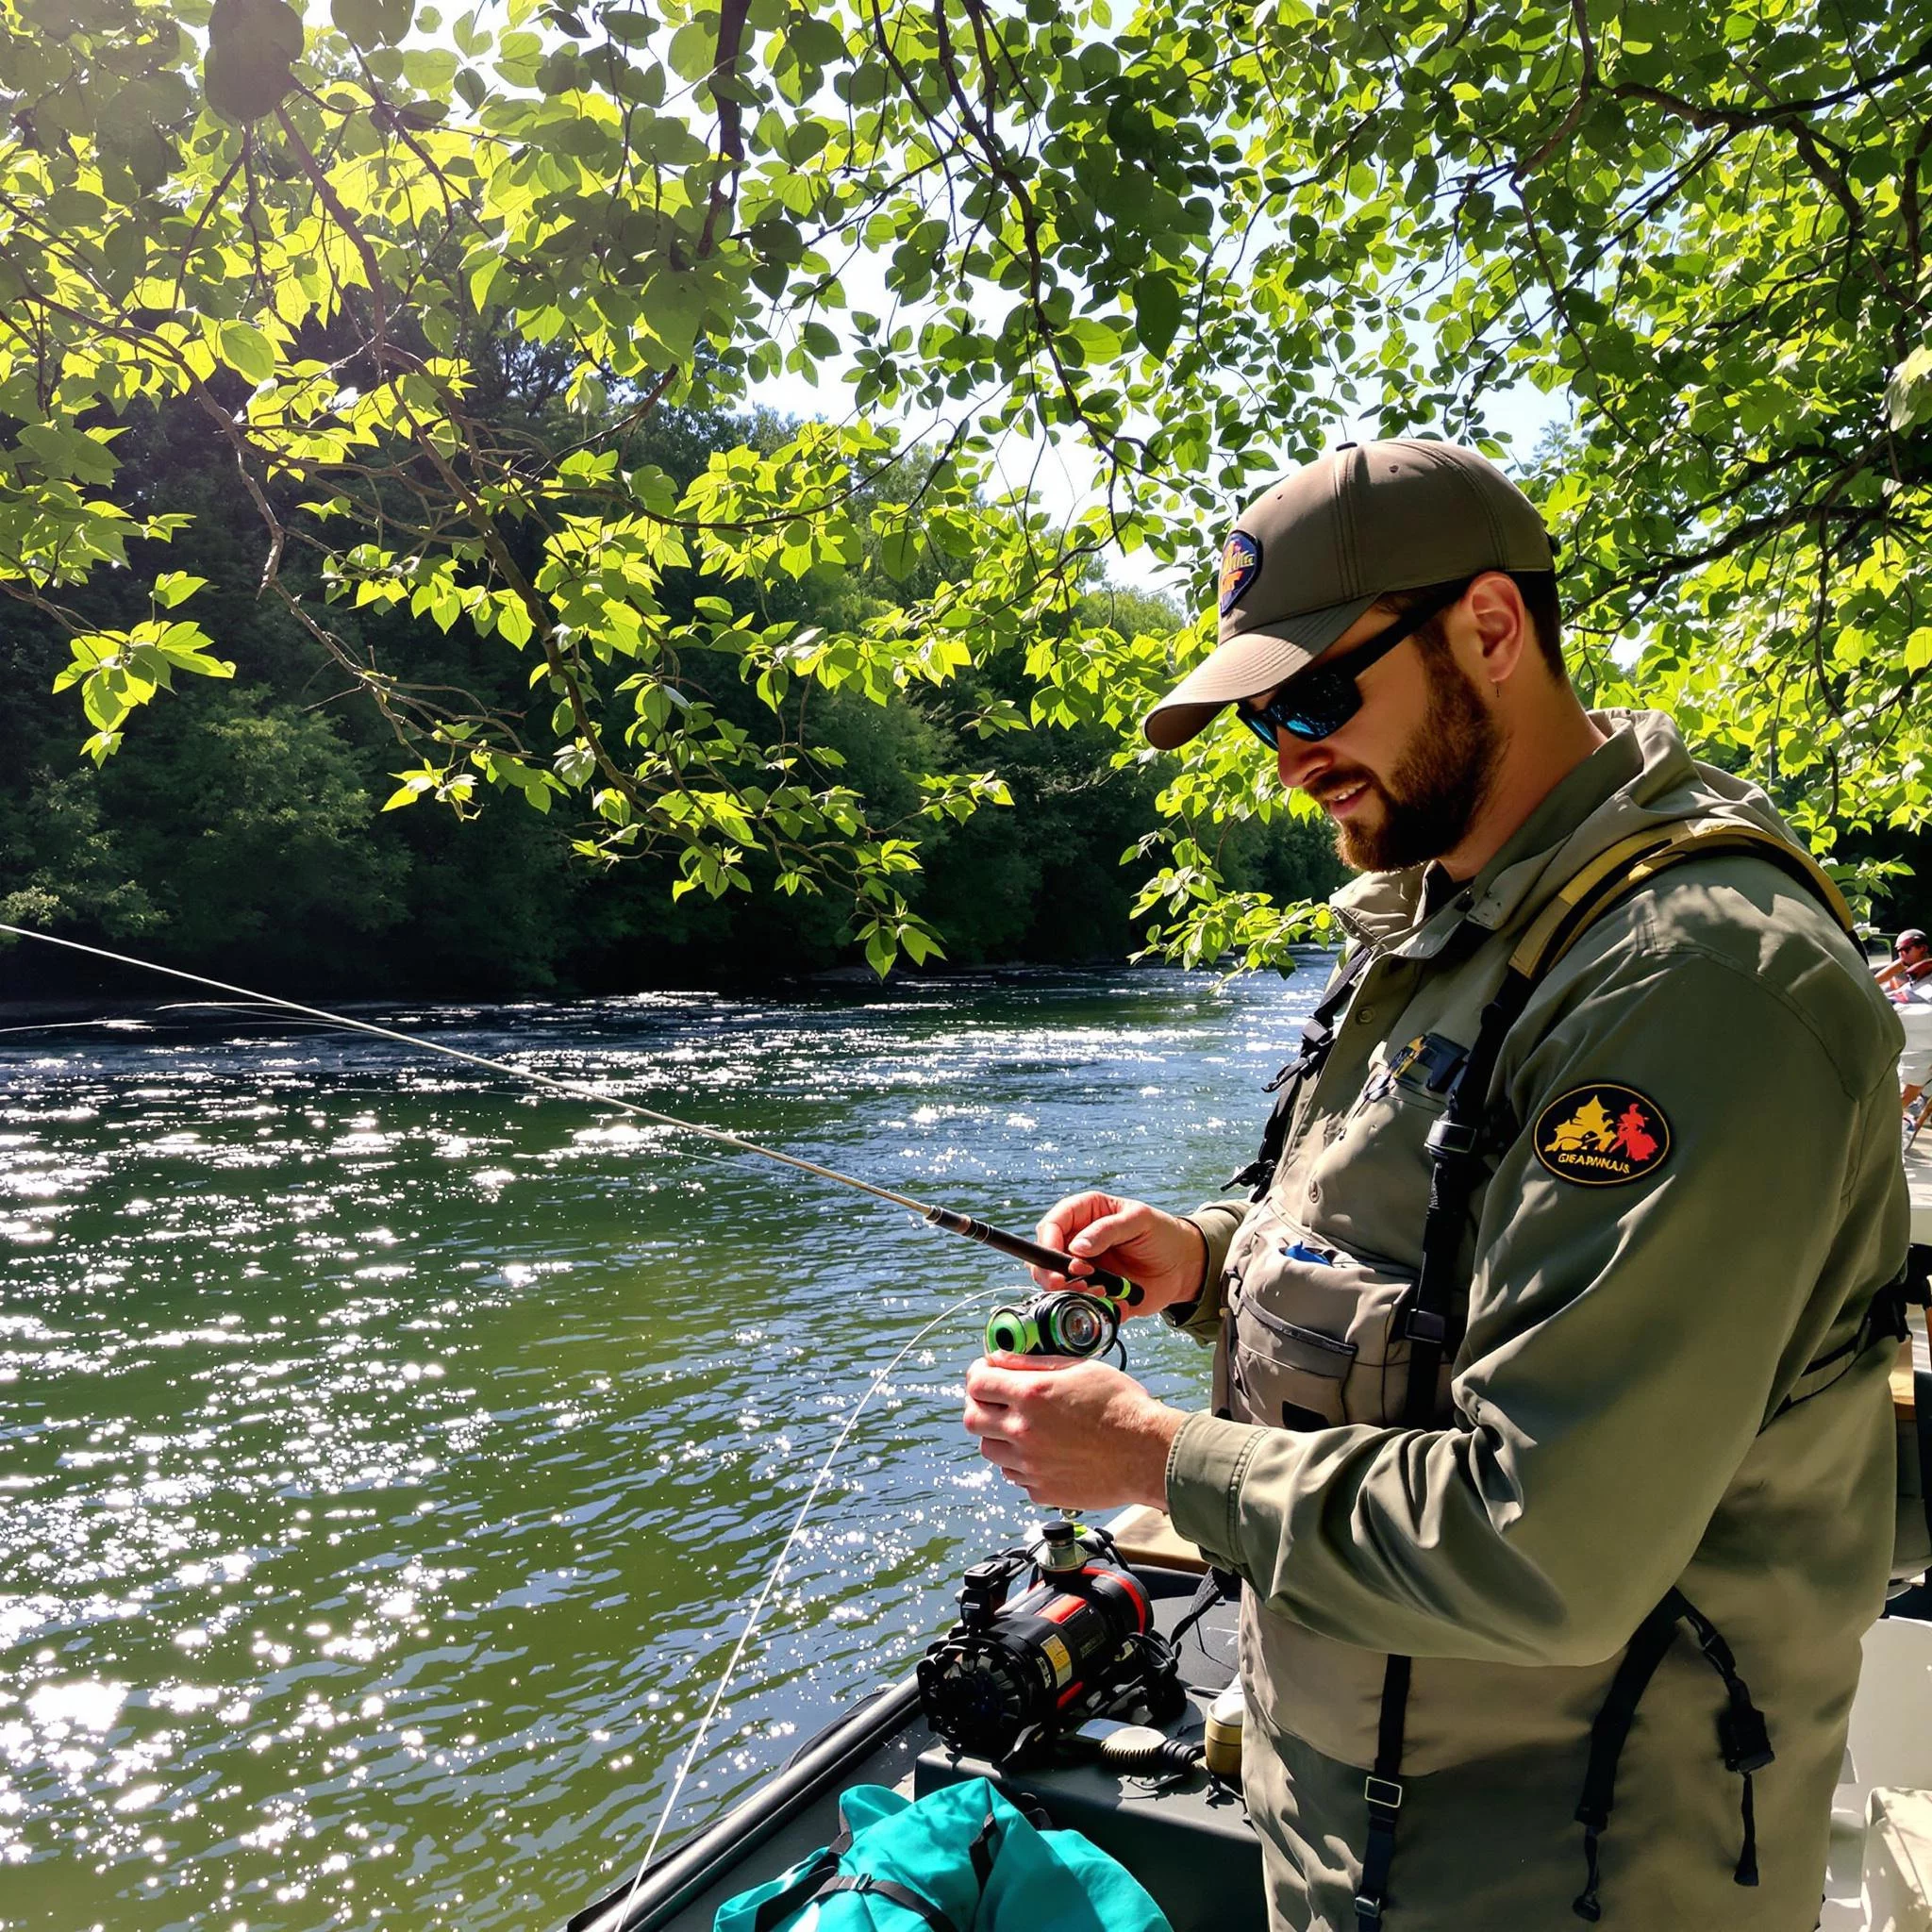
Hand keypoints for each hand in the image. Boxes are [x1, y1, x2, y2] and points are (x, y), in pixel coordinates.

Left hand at [962, 1353, 1185, 1510]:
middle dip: (980, 1405)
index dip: (978, 1373)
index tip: (986, 1373)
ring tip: (1023, 1428)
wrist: (1147, 1454)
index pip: (977, 1383)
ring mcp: (1030, 1465)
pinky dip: (1022, 1463)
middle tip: (996, 1400)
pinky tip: (1045, 1452)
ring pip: (990, 1450)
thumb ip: (1033, 1364)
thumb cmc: (1120, 1406)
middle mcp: (1023, 1432)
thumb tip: (1000, 1359)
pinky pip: (1015, 1475)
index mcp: (1031, 1396)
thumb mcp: (1079, 1368)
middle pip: (973, 1419)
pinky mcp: (1041, 1490)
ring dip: (998, 1436)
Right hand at [1031, 1192, 1207, 1316]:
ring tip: (1102, 1290)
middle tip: (1070, 1282)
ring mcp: (1082, 1270)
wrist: (1182, 1266)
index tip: (1057, 1259)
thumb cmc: (1161, 1233)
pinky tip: (1113, 1299)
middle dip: (1052, 1274)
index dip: (1047, 1242)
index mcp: (1084, 1214)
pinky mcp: (1092, 1293)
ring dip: (1072, 1292)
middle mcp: (1076, 1242)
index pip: (1051, 1225)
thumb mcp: (1139, 1221)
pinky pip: (1079, 1304)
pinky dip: (1091, 1306)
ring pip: (1056, 1285)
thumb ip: (1107, 1230)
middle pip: (1043, 1259)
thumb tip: (1078, 1247)